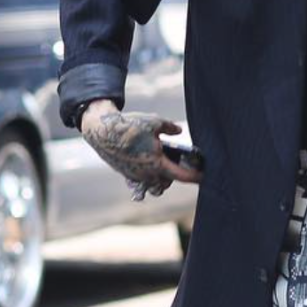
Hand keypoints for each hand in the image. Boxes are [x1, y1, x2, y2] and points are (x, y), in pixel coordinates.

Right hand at [80, 101, 203, 199]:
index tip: (203, 177)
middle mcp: (147, 175)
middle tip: (179, 163)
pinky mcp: (126, 174)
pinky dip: (146, 176)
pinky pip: (140, 182)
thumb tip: (178, 130)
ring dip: (161, 179)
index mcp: (157, 164)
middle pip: (167, 182)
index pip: (182, 176)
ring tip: (163, 166)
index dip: (195, 177)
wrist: (102, 131)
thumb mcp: (154, 121)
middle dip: (175, 175)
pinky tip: (147, 165)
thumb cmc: (129, 126)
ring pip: (154, 185)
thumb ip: (170, 128)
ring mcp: (135, 176)